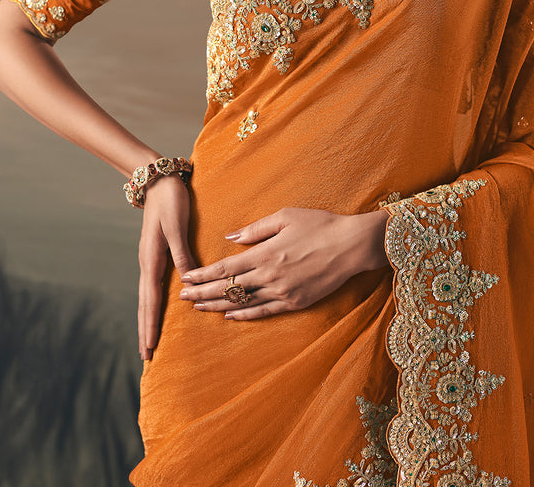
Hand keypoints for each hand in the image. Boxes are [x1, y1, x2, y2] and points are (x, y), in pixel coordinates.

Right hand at [138, 174, 196, 359]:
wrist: (159, 180)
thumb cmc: (171, 201)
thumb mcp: (178, 227)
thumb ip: (183, 254)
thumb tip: (189, 281)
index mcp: (152, 259)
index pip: (151, 300)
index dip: (151, 324)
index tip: (150, 348)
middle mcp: (148, 263)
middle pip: (146, 304)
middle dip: (146, 330)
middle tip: (146, 356)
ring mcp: (150, 259)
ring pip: (148, 296)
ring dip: (148, 319)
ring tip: (149, 340)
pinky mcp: (156, 254)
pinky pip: (154, 286)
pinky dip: (153, 303)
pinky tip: (157, 309)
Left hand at [178, 206, 388, 320]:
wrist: (351, 245)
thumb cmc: (319, 225)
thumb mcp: (285, 216)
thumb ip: (255, 229)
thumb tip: (230, 237)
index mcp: (265, 253)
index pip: (226, 267)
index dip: (203, 274)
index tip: (186, 277)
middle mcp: (270, 276)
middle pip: (229, 287)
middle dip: (202, 292)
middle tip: (182, 297)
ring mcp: (283, 292)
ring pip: (243, 302)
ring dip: (217, 306)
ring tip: (198, 308)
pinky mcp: (295, 303)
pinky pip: (264, 312)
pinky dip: (245, 315)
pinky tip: (230, 316)